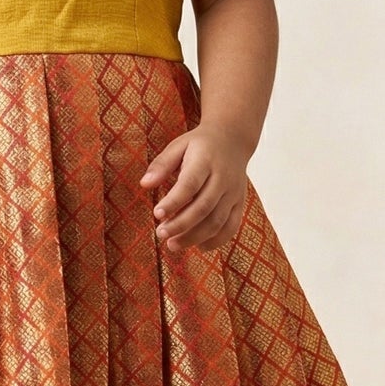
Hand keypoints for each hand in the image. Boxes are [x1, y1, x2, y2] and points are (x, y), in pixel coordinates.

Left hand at [139, 123, 248, 252]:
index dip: (173, 202)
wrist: (233, 139)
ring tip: (172, 244)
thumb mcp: (178, 146)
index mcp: (205, 160)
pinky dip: (216, 240)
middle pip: (203, 207)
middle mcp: (223, 177)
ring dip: (194, 237)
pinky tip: (198, 246)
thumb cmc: (199, 144)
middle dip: (181, 224)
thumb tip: (144, 184)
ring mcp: (233, 192)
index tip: (156, 214)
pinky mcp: (240, 202)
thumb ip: (161, 165)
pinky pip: (231, 226)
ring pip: (217, 220)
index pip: (189, 184)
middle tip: (160, 234)